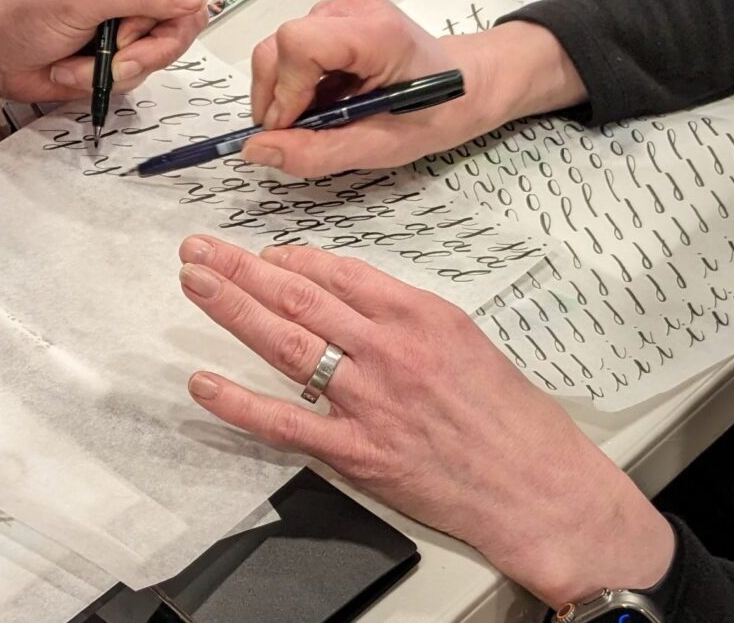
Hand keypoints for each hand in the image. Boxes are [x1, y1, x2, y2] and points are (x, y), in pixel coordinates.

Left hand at [0, 0, 208, 101]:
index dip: (169, 15)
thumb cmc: (22, 11)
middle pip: (182, 22)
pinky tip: (78, 67)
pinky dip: (109, 78)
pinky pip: (141, 72)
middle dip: (144, 49)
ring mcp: (132, 16)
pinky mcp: (123, 48)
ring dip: (120, 66)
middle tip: (114, 56)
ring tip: (83, 60)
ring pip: (162, 52)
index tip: (131, 31)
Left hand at [179, 237, 676, 607]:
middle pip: (300, 297)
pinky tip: (204, 381)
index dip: (290, 258)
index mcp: (420, 314)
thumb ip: (405, 316)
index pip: (339, 272)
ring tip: (195, 281)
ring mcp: (370, 400)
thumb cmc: (512, 416)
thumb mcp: (464, 338)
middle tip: (200, 247)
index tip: (260, 250)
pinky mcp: (359, 452)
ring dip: (233, 308)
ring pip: (286, 344)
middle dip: (242, 267)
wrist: (539, 486)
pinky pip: (286, 422)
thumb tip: (351, 299)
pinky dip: (240, 402)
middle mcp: (389, 349)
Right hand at [244, 0, 582, 176]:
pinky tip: (325, 96)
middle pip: (281, 44)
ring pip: (281, 46)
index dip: (285, 91)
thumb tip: (255, 150)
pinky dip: (295, 78)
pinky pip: (293, 45)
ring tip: (319, 115)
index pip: (300, 43)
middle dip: (276, 95)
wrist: (467, 83)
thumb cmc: (435, 113)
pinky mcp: (336, 9)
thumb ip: (318, 151)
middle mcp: (355, 5)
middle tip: (296, 133)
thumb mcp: (381, 146)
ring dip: (286, 90)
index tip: (291, 129)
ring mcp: (344, 3)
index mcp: (377, 33)